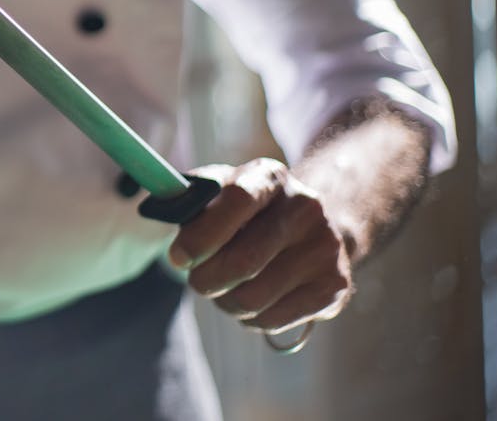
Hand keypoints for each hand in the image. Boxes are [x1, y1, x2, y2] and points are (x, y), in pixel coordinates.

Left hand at [168, 158, 351, 332]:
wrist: (314, 227)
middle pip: (242, 262)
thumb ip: (191, 200)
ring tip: (224, 289)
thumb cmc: (248, 212)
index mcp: (269, 177)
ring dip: (224, 302)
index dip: (200, 236)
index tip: (177, 257)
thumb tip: (161, 211)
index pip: (236, 200)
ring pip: (252, 299)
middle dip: (205, 280)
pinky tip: (251, 299)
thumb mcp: (221, 191)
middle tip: (197, 281)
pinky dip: (249, 319)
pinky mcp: (335, 286)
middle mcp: (305, 207)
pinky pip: (272, 321)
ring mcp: (325, 248)